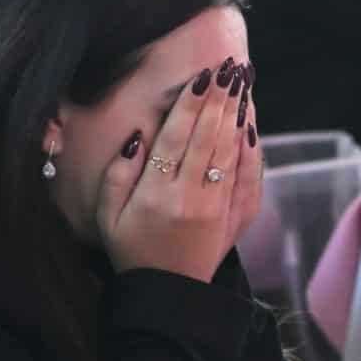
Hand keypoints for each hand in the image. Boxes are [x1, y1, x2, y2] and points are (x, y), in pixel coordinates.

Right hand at [96, 60, 263, 282]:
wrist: (167, 294)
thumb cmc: (131, 249)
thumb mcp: (108, 215)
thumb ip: (118, 173)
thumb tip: (138, 134)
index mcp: (157, 194)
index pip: (177, 137)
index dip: (191, 103)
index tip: (203, 75)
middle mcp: (191, 197)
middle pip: (209, 137)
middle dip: (221, 98)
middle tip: (231, 67)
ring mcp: (219, 207)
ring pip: (231, 151)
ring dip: (238, 114)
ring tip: (244, 82)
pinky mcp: (237, 217)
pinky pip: (249, 176)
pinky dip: (252, 148)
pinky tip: (251, 124)